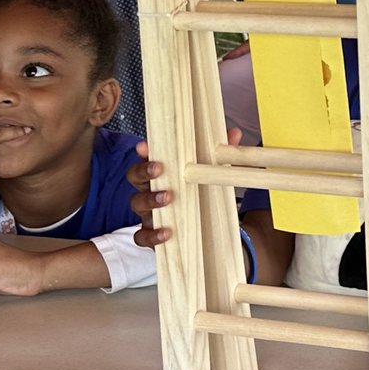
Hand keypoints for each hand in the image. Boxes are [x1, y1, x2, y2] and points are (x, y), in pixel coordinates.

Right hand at [128, 129, 242, 249]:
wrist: (204, 227)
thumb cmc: (199, 193)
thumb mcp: (209, 173)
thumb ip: (218, 153)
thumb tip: (234, 133)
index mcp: (160, 174)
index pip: (146, 158)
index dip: (143, 152)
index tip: (145, 146)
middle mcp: (149, 190)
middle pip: (134, 177)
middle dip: (144, 171)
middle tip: (159, 169)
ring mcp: (148, 212)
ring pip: (137, 204)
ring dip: (150, 199)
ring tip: (168, 197)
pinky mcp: (151, 234)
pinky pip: (142, 236)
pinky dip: (151, 235)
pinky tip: (167, 233)